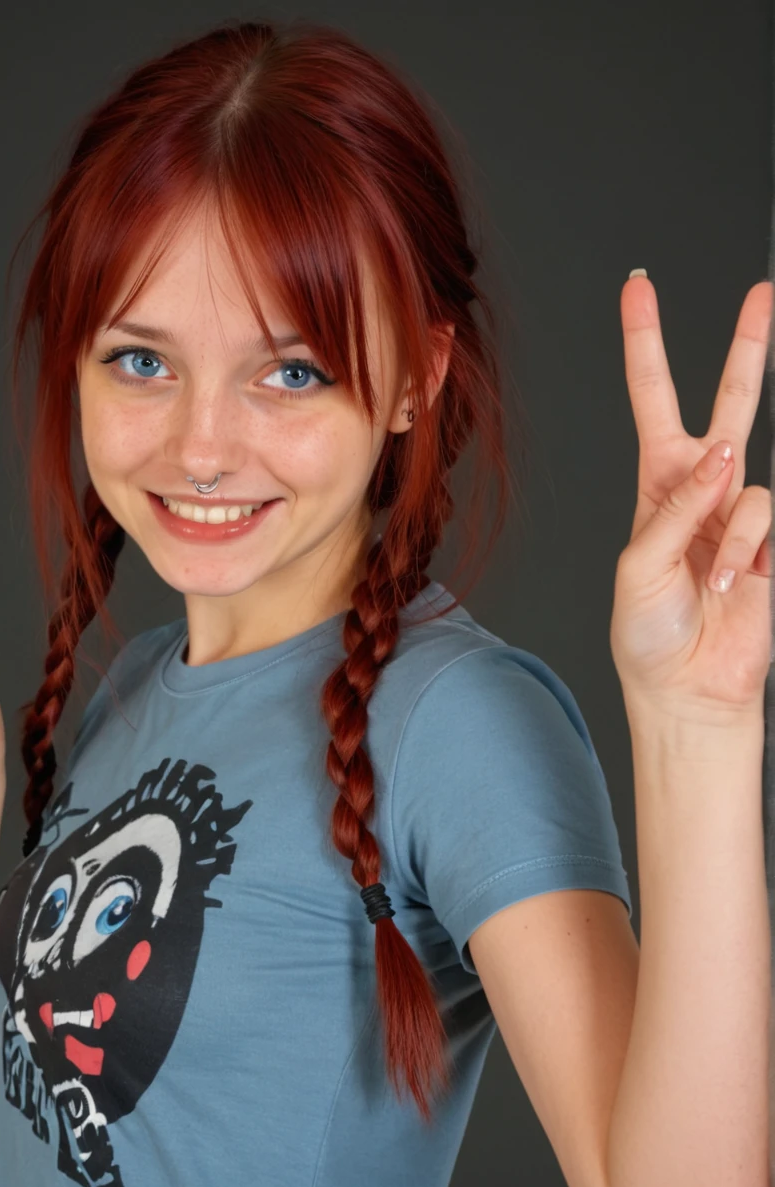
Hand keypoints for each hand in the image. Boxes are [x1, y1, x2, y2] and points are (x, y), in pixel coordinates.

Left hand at [609, 275, 772, 722]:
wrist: (685, 686)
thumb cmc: (647, 631)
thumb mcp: (636, 566)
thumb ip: (676, 507)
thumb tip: (725, 455)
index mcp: (657, 483)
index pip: (653, 400)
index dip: (646, 345)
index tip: (638, 289)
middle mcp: (702, 489)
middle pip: (729, 403)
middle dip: (747, 349)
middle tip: (763, 294)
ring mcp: (741, 515)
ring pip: (748, 481)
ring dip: (725, 535)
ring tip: (711, 579)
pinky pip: (765, 520)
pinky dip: (744, 553)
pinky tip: (734, 585)